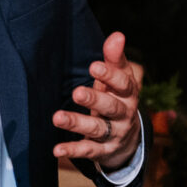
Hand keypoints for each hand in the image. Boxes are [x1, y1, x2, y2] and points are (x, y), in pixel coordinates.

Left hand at [53, 32, 139, 168]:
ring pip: (97, 129)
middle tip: (76, 92)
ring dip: (77, 123)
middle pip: (111, 107)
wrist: (128, 138)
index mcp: (128, 94)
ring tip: (57, 118)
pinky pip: (88, 151)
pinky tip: (57, 149)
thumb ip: (115, 58)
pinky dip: (72, 150)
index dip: (110, 76)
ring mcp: (114, 134)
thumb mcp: (119, 79)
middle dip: (95, 99)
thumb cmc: (117, 97)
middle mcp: (124, 115)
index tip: (93, 66)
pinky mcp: (103, 151)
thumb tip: (117, 35)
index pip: (124, 84)